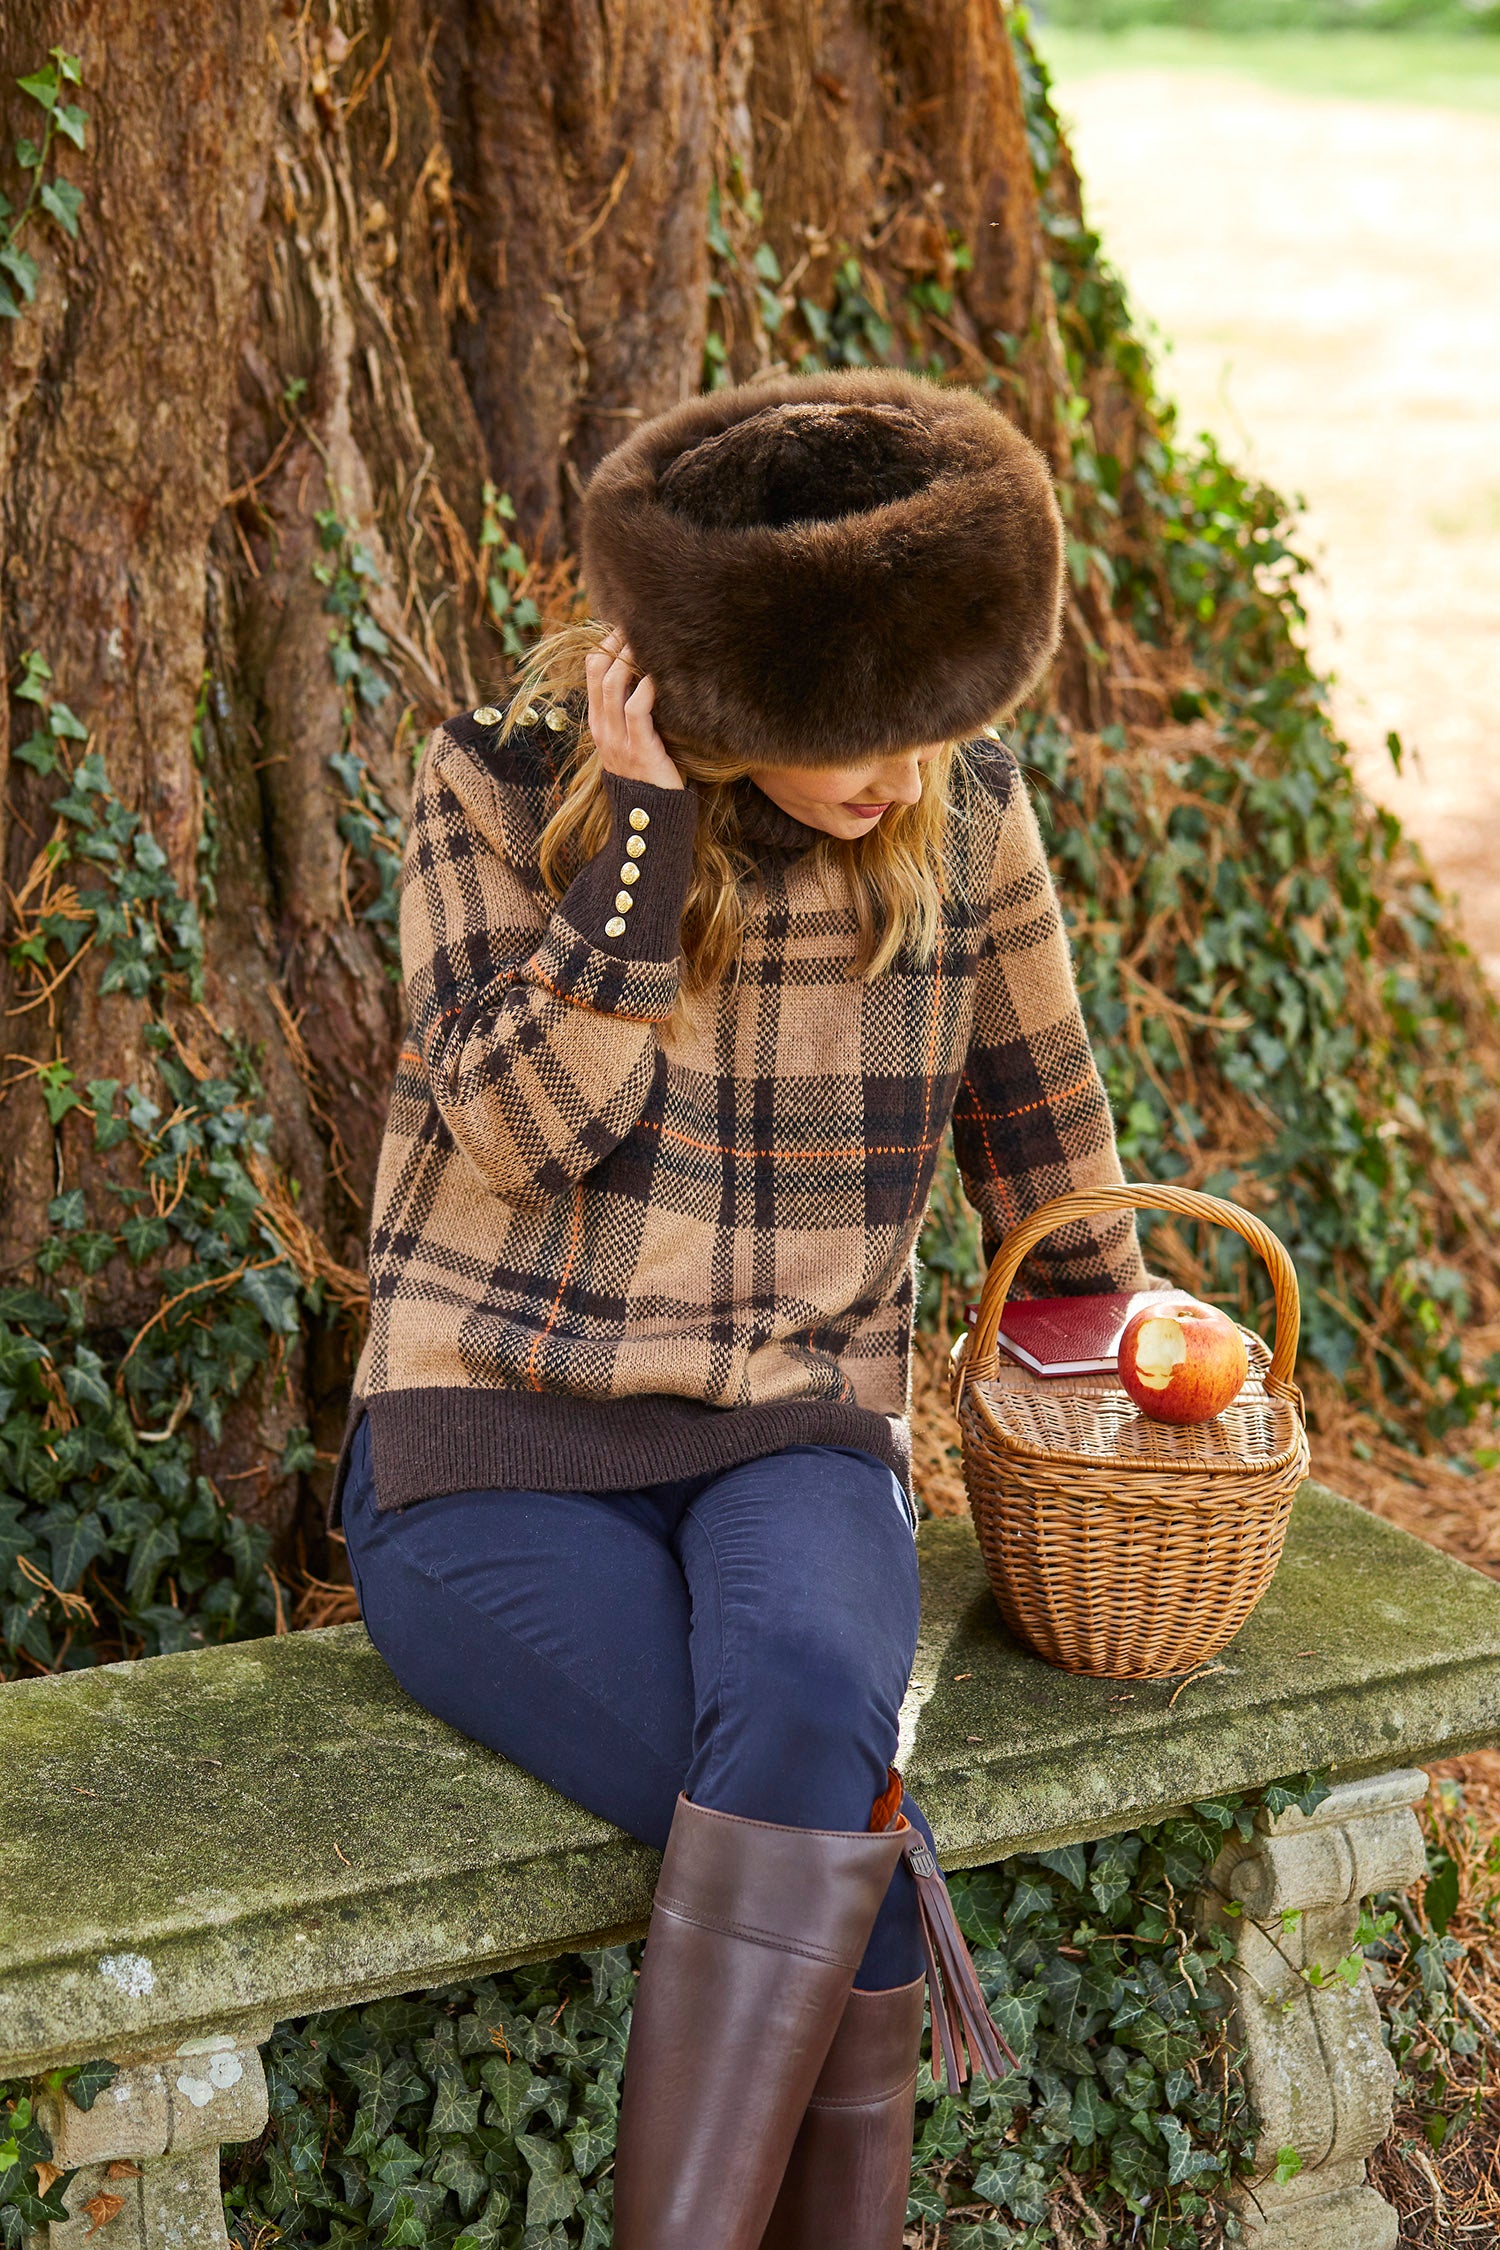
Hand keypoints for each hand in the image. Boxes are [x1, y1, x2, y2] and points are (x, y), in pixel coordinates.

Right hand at [585, 630, 683, 791]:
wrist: (652, 819)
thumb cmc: (651, 775)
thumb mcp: (634, 741)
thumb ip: (633, 714)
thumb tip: (649, 677)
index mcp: (599, 723)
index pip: (592, 671)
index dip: (607, 645)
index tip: (627, 627)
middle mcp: (603, 728)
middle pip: (598, 670)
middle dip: (616, 643)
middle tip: (637, 624)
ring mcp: (618, 739)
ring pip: (613, 685)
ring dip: (630, 658)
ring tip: (648, 642)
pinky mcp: (640, 749)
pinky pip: (637, 709)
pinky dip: (648, 688)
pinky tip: (661, 677)